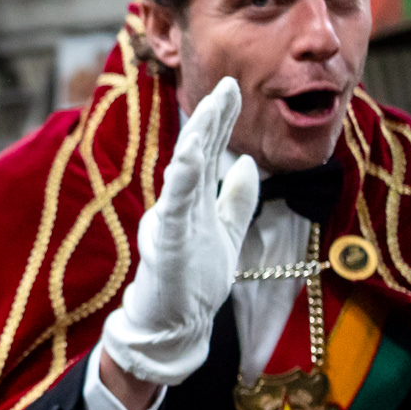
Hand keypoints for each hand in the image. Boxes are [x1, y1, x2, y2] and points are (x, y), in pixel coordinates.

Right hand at [100, 77, 258, 387]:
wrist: (172, 326)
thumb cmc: (193, 281)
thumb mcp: (226, 232)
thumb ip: (236, 200)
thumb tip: (245, 162)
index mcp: (193, 200)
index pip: (207, 152)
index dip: (219, 120)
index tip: (233, 87)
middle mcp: (177, 204)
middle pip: (194, 152)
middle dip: (210, 118)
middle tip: (226, 84)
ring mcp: (169, 221)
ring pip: (183, 172)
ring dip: (197, 140)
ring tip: (210, 110)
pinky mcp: (164, 243)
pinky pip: (174, 207)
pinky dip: (182, 180)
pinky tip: (191, 156)